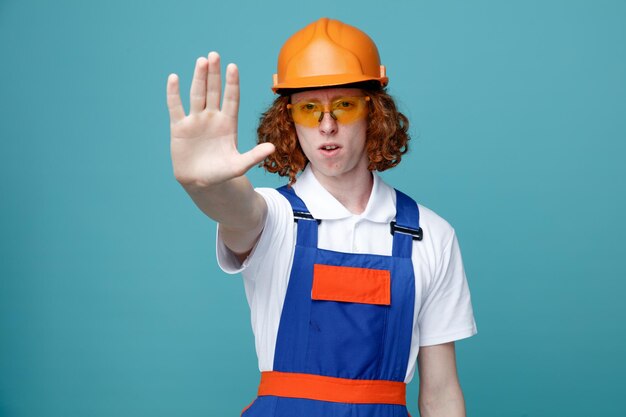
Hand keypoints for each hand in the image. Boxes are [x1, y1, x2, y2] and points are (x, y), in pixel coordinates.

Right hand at [166, 52, 274, 188]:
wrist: (200, 182)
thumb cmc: (221, 173)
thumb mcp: (239, 166)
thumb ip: (254, 156)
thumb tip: (272, 148)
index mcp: (228, 124)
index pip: (231, 99)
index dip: (232, 83)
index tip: (233, 67)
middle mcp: (212, 118)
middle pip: (214, 91)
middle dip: (214, 74)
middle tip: (214, 55)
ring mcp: (196, 121)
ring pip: (197, 95)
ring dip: (199, 78)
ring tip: (201, 61)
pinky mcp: (179, 127)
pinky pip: (176, 107)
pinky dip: (174, 93)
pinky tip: (174, 78)